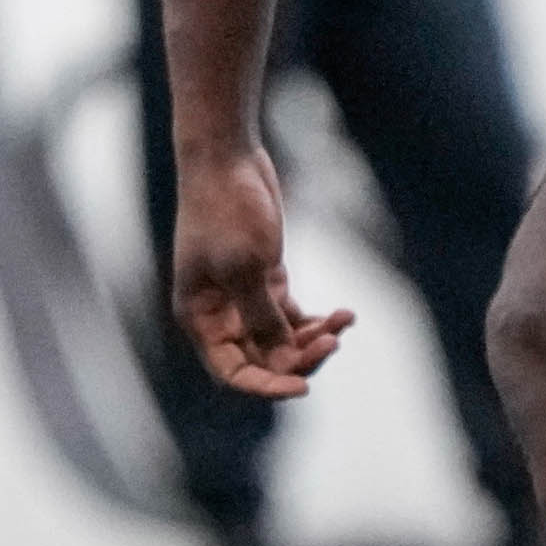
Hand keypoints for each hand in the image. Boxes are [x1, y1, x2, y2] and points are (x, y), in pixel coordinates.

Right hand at [171, 142, 353, 399]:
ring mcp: (243, 296)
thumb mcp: (245, 266)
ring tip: (344, 321)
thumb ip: (262, 315)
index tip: (302, 388)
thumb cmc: (226, 209)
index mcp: (201, 319)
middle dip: (299, 357)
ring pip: (281, 338)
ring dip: (313, 337)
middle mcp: (220, 315)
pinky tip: (344, 313)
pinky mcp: (265, 276)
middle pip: (262, 359)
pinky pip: (291, 315)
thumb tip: (281, 359)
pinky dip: (316, 319)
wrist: (227, 157)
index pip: (233, 372)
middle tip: (333, 340)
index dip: (266, 386)